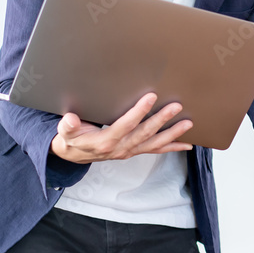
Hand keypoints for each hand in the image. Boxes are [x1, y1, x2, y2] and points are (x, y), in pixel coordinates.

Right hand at [50, 92, 193, 163]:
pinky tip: (187, 145)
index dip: (139, 111)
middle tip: (176, 106)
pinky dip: (172, 147)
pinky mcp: (134, 151)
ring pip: (154, 143)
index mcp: (105, 141)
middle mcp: (121, 148)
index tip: (151, 97)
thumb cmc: (72, 139)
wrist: (73, 155)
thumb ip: (68, 126)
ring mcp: (129, 150)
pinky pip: (155, 150)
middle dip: (161, 119)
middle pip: (145, 133)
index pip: (126, 125)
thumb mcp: (66, 132)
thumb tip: (70, 118)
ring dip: (172, 133)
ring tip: (187, 123)